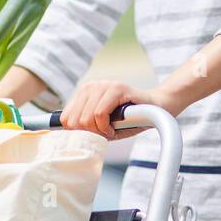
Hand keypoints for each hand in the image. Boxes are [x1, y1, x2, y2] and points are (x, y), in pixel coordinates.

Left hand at [61, 80, 177, 138]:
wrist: (156, 110)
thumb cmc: (128, 120)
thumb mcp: (101, 125)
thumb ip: (84, 127)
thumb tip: (67, 135)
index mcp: (84, 93)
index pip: (65, 118)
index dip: (79, 132)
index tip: (94, 134)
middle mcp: (91, 86)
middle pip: (74, 120)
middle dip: (90, 132)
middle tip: (105, 132)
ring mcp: (103, 85)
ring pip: (86, 118)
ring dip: (100, 131)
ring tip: (111, 129)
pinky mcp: (116, 88)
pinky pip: (99, 114)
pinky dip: (106, 127)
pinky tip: (114, 127)